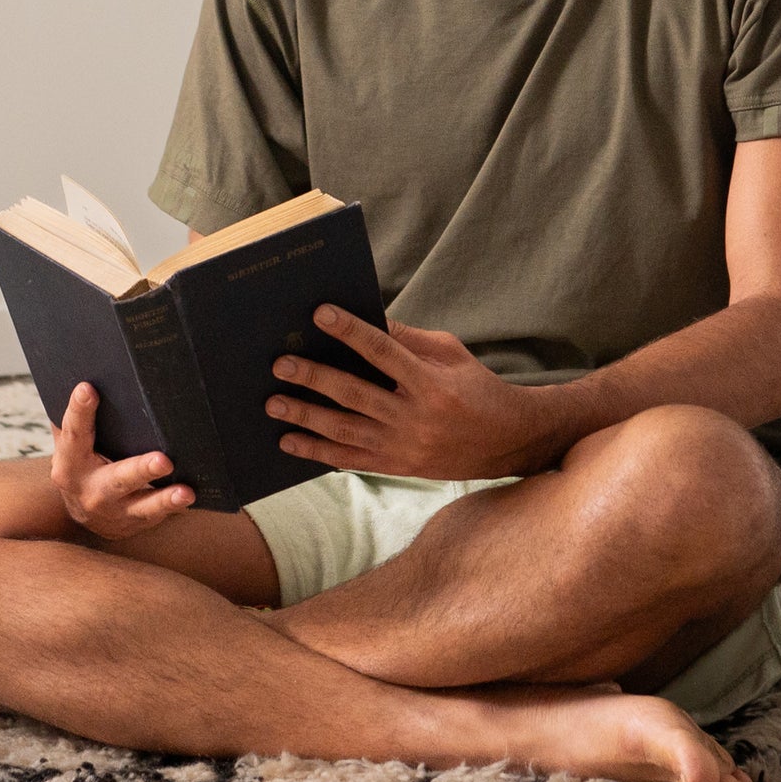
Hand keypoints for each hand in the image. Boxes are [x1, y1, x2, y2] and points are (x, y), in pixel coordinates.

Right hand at [47, 381, 194, 540]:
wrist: (84, 515)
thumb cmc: (81, 464)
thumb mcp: (71, 444)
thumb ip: (75, 419)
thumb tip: (85, 374)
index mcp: (70, 463)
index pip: (73, 433)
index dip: (79, 411)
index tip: (88, 389)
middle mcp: (91, 490)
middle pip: (117, 479)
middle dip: (141, 469)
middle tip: (164, 460)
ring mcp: (116, 510)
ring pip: (143, 505)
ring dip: (165, 499)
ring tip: (186, 491)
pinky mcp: (136, 522)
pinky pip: (159, 515)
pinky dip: (176, 507)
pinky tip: (192, 497)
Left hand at [265, 306, 553, 480]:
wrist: (507, 442)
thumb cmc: (476, 387)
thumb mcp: (451, 354)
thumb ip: (408, 339)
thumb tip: (366, 318)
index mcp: (431, 384)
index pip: (384, 352)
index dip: (351, 331)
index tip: (320, 314)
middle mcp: (415, 418)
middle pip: (355, 394)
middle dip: (314, 379)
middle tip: (280, 364)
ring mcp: (404, 447)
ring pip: (345, 431)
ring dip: (305, 418)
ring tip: (273, 404)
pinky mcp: (397, 467)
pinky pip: (351, 461)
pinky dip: (318, 452)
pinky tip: (291, 442)